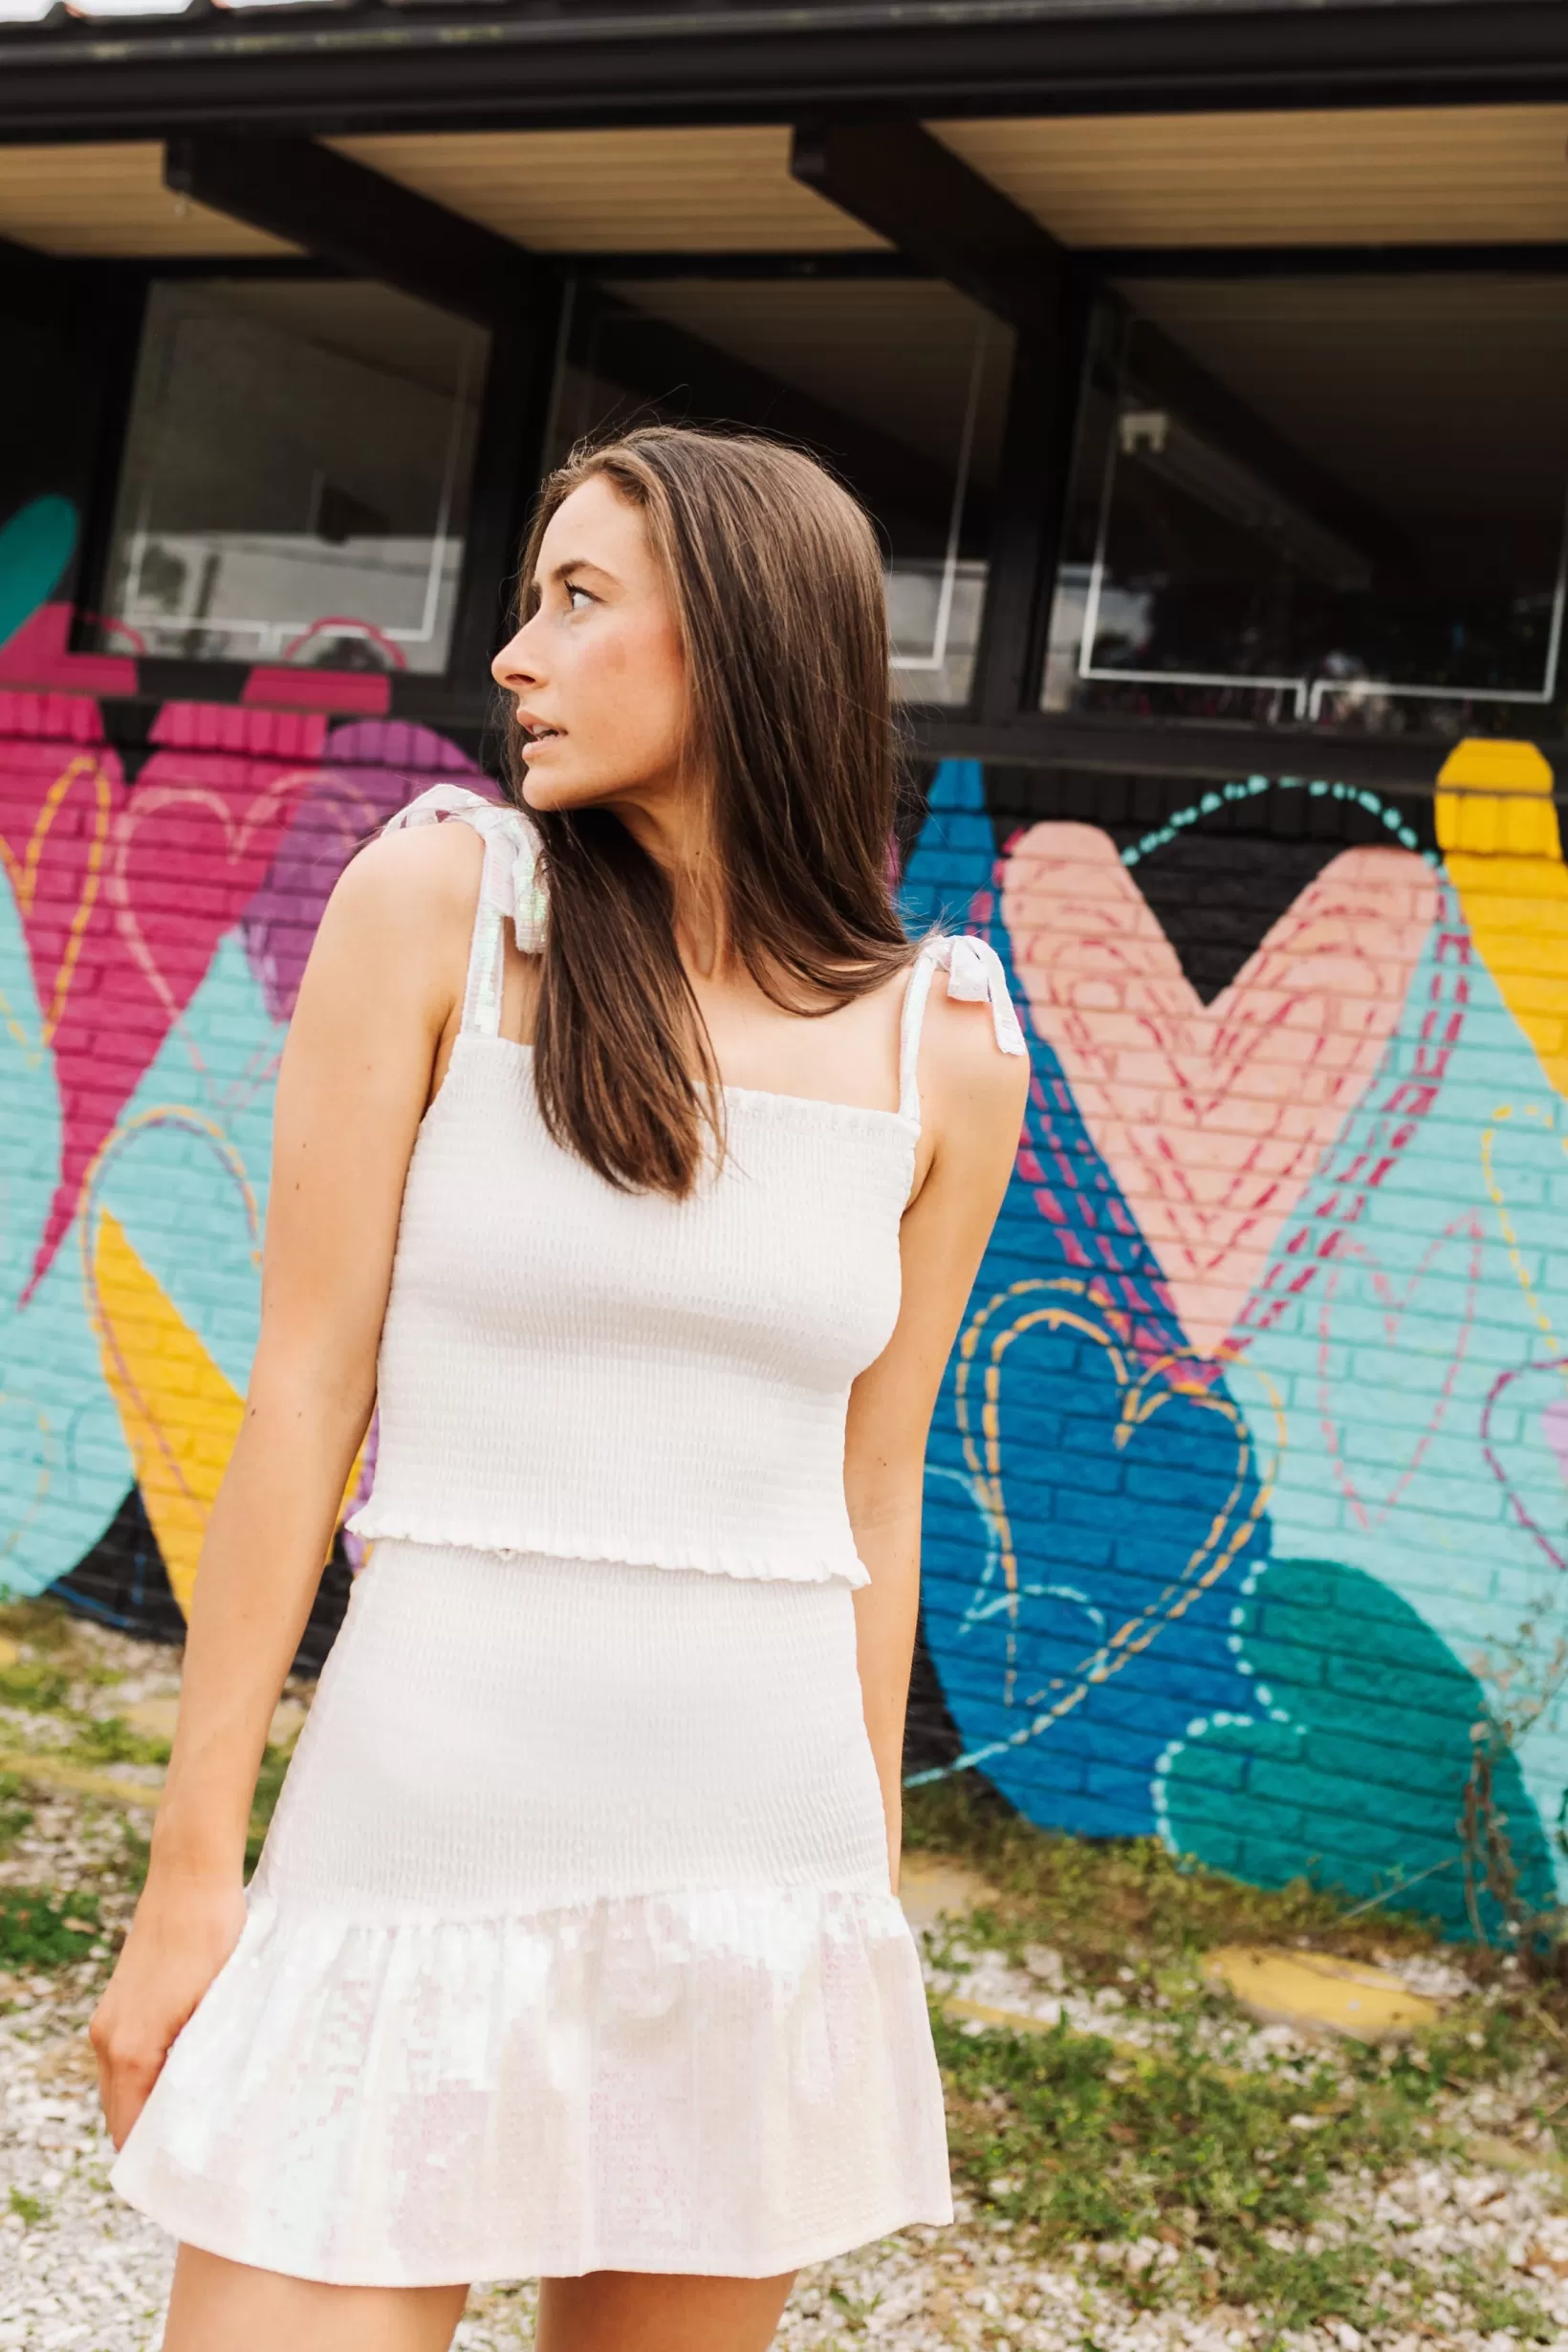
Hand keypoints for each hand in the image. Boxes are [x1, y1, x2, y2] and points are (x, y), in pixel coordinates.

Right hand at [89, 1877, 247, 2148]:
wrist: (191, 1875)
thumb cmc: (214, 1934)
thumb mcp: (221, 2006)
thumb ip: (210, 2062)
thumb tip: (219, 2111)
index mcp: (130, 2050)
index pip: (130, 2134)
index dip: (157, 2164)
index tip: (188, 2183)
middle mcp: (107, 2040)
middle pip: (123, 2115)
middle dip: (155, 2140)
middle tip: (201, 2161)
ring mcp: (110, 2021)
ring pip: (123, 2087)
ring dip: (153, 2106)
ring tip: (199, 2124)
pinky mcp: (119, 2004)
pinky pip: (126, 2060)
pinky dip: (149, 2077)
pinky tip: (189, 2076)